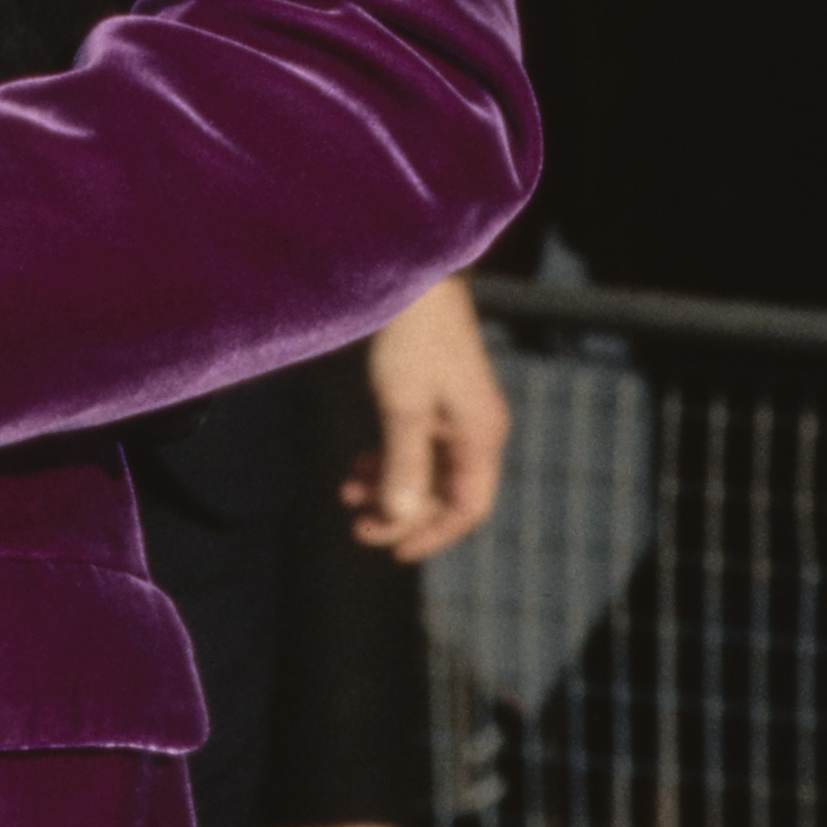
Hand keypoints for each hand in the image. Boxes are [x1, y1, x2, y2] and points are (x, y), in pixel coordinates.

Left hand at [347, 272, 508, 558]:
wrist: (414, 275)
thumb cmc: (412, 338)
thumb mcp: (402, 405)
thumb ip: (403, 464)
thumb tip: (398, 518)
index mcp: (479, 436)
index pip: (466, 508)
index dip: (431, 535)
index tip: (392, 551)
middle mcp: (475, 430)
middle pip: (442, 493)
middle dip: (400, 512)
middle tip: (355, 522)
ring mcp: (456, 413)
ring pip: (425, 470)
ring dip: (389, 485)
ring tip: (346, 490)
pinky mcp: (436, 396)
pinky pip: (416, 444)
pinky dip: (389, 457)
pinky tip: (359, 463)